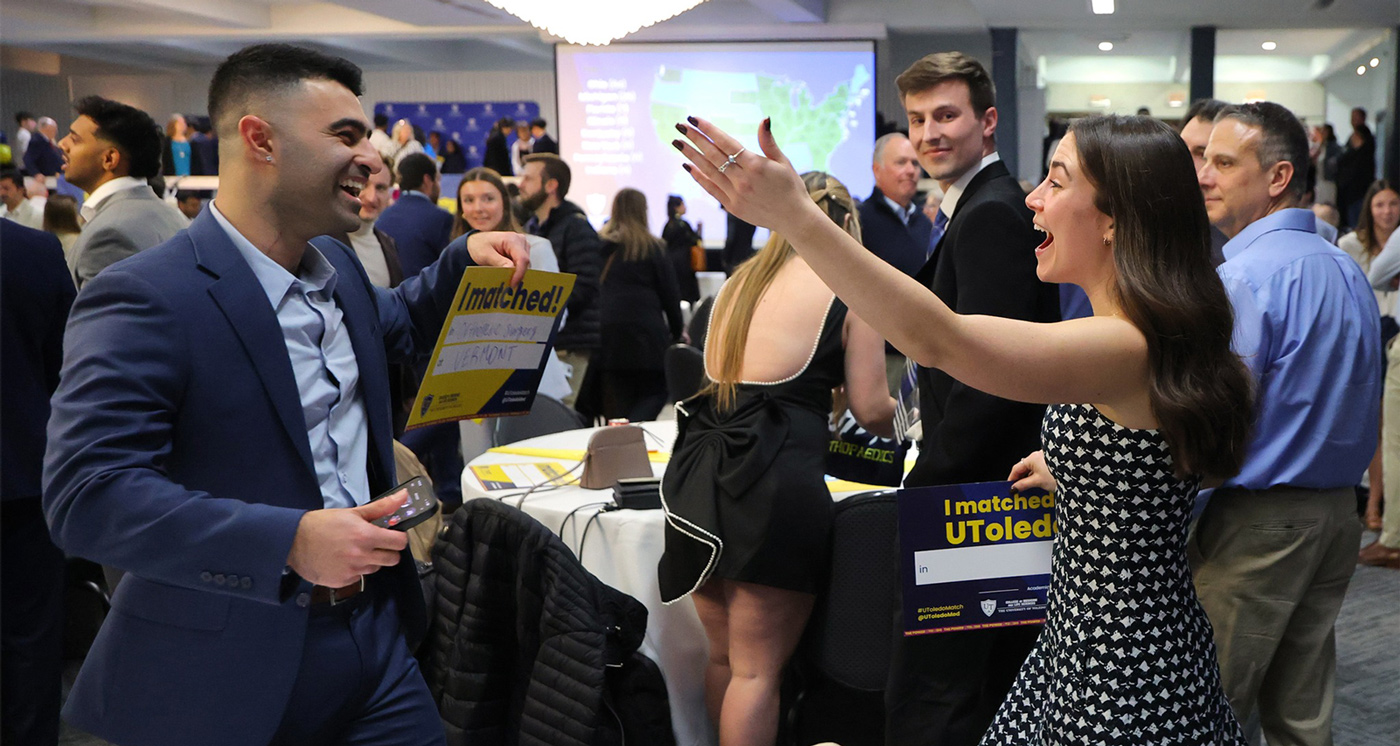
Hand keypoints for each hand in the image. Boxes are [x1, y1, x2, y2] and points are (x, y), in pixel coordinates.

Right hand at [285, 491, 409, 587]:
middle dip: (388, 551)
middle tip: (375, 544)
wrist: (293, 541)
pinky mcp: (343, 582)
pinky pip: (359, 577)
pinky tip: (342, 560)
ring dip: (371, 560)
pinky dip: (355, 570)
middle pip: (393, 559)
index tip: (392, 535)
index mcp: (366, 536)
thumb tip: (404, 496)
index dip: (398, 538)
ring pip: (375, 568)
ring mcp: (352, 571)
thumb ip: (381, 507)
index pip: (399, 542)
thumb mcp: (353, 513)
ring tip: (354, 550)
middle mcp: (361, 556)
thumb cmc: (323, 524)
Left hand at [467, 231, 530, 286]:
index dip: (520, 273)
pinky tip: (506, 271)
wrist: (477, 242)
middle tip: (506, 284)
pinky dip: (516, 270)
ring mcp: (522, 245)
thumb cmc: (479, 246)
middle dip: (517, 274)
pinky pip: (523, 264)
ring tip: (504, 276)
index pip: (523, 259)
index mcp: (512, 239)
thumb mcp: (486, 255)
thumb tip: (512, 271)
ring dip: (516, 272)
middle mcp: (520, 240)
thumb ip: (499, 263)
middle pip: (525, 262)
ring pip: (525, 264)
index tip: (512, 284)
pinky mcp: (522, 251)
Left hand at [673, 116, 815, 237]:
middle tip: (679, 127)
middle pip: (713, 155)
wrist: (794, 218)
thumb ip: (768, 142)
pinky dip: (699, 177)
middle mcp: (743, 180)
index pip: (726, 143)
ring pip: (709, 171)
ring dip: (691, 155)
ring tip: (678, 143)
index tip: (694, 119)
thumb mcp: (783, 162)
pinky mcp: (732, 207)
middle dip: (695, 139)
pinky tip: (688, 165)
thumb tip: (764, 119)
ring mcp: (736, 194)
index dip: (708, 130)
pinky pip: (711, 189)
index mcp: (756, 165)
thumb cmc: (791, 187)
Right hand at [1007, 451, 1055, 493]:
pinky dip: (1040, 480)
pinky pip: (1043, 472)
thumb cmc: (1057, 473)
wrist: (1076, 472)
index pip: (1016, 468)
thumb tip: (1014, 488)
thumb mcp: (1037, 482)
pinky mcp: (1055, 465)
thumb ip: (1024, 485)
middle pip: (1026, 469)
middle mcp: (1038, 456)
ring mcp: (1047, 460)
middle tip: (1020, 492)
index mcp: (1031, 458)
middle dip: (1022, 481)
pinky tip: (1042, 488)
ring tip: (1032, 493)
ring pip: (1035, 471)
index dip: (1012, 478)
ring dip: (1032, 482)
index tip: (1010, 487)